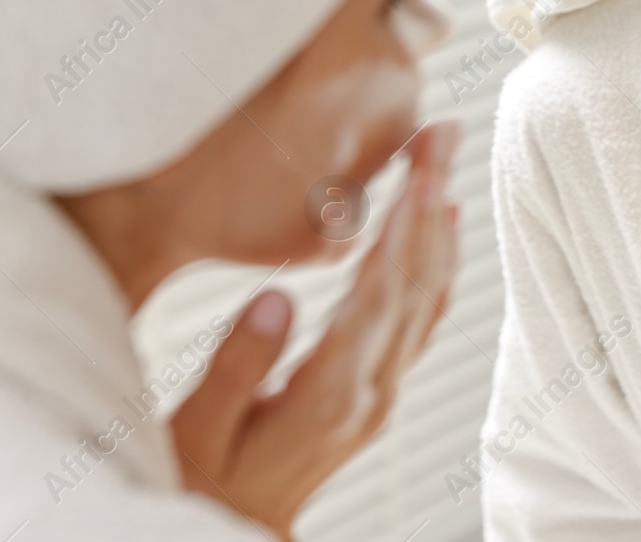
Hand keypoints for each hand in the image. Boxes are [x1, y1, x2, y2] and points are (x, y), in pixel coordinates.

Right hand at [171, 121, 461, 537]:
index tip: (421, 175)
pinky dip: (432, 263)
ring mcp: (378, 394)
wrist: (228, 534)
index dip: (404, 233)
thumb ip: (237, 368)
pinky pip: (418, 317)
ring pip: (426, 299)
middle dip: (431, 205)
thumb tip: (275, 298)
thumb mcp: (198, 432)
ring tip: (443, 161)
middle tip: (442, 138)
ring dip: (438, 227)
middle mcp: (368, 394)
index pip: (378, 300)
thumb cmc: (202, 481)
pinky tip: (435, 226)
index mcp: (326, 397)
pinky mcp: (376, 392)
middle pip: (416, 286)